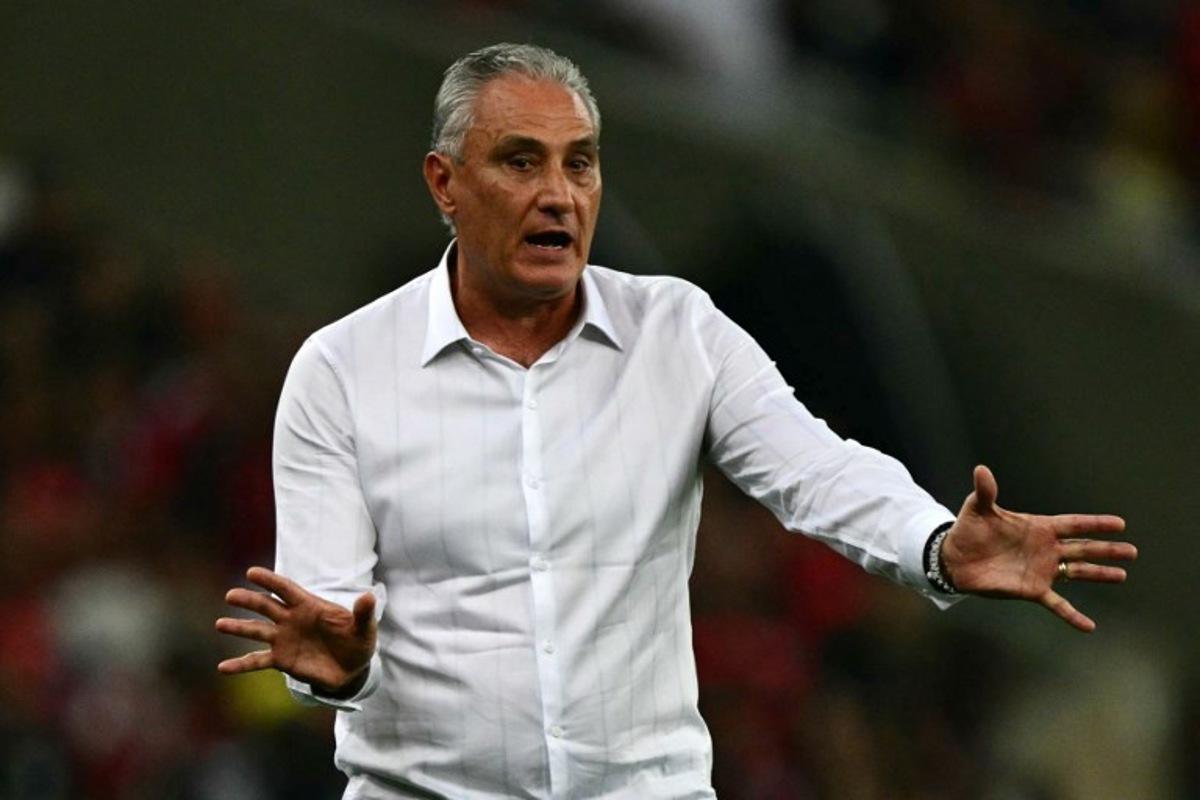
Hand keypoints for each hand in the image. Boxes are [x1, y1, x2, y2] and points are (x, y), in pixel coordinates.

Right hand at [216, 566, 376, 694]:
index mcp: (310, 606)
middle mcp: (292, 619)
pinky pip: (257, 661)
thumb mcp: (364, 628)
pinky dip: (240, 665)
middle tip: (231, 595)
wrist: (353, 669)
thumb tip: (369, 596)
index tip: (251, 573)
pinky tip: (222, 668)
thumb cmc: (358, 642)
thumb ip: (363, 614)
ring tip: (220, 624)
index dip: (270, 581)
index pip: (287, 589)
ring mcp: (284, 639)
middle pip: (266, 606)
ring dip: (238, 628)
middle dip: (249, 600)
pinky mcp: (281, 660)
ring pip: (256, 631)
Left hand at [940, 465, 1136, 631]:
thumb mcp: (977, 508)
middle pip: (1083, 548)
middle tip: (1132, 551)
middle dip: (1107, 549)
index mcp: (1038, 527)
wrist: (955, 559)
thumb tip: (980, 469)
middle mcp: (1046, 549)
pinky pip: (1057, 604)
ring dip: (1099, 574)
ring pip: (1077, 573)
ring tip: (1122, 575)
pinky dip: (1072, 615)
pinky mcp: (1032, 590)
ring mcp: (1041, 570)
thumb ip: (985, 491)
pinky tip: (1089, 626)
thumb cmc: (969, 530)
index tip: (1120, 523)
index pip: (1072, 524)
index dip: (1095, 524)